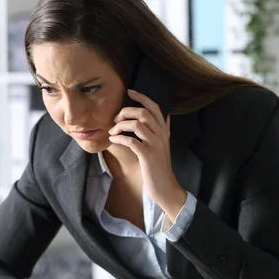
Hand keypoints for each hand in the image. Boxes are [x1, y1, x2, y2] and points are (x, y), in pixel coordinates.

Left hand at [108, 89, 186, 221]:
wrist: (165, 186)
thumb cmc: (159, 166)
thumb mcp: (164, 145)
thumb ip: (164, 130)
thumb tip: (166, 116)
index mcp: (163, 131)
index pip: (155, 107)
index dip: (142, 97)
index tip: (129, 91)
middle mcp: (161, 135)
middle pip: (143, 113)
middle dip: (126, 112)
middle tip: (116, 119)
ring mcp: (155, 145)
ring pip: (137, 124)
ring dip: (121, 126)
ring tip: (113, 131)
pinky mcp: (147, 155)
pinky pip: (131, 141)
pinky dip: (120, 138)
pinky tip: (114, 140)